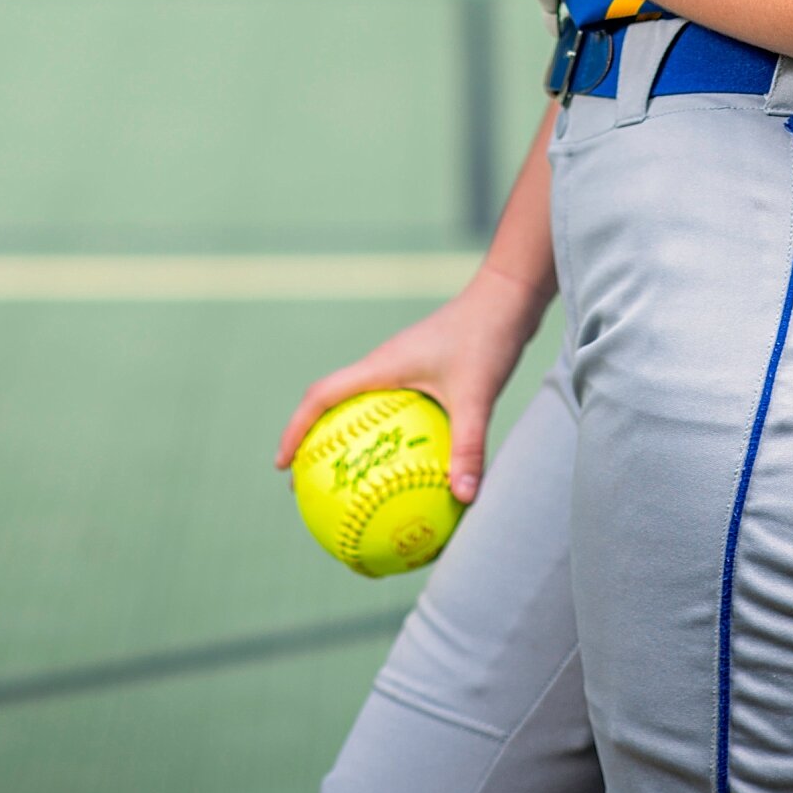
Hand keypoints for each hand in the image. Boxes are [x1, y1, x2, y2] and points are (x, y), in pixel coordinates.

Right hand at [273, 263, 547, 504]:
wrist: (510, 294)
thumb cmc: (488, 335)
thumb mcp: (478, 395)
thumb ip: (469, 445)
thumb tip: (465, 498)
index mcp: (381, 365)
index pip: (321, 396)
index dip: (295, 430)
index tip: (282, 467)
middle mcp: (385, 364)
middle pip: (332, 404)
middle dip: (313, 443)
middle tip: (307, 488)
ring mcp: (404, 365)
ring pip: (362, 406)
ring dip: (348, 440)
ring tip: (351, 487)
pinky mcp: (425, 370)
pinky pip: (393, 410)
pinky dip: (388, 438)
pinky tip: (411, 470)